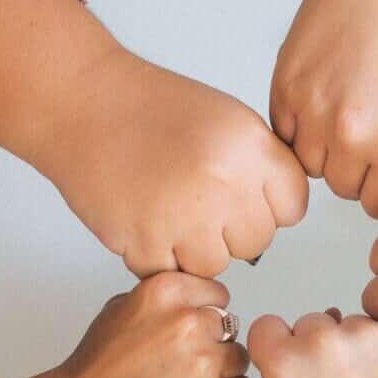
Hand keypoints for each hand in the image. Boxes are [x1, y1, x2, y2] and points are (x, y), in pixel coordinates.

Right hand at [32, 273, 254, 377]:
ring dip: (222, 373)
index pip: (217, 294)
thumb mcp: (120, 309)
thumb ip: (163, 301)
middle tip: (182, 366)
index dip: (206, 316)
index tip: (190, 334)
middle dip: (212, 345)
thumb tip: (195, 304)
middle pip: (230, 328)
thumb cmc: (92, 369)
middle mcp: (188, 320)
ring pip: (240, 359)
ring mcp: (202, 360)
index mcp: (165, 291)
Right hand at [44, 53, 307, 277]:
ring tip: (167, 209)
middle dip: (231, 230)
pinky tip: (145, 219)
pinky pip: (171, 274)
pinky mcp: (145, 242)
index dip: (268, 205)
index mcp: (250, 147)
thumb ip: (259, 166)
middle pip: (257, 241)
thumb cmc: (151, 108)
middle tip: (197, 202)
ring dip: (193, 248)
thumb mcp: (228, 120)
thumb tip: (277, 214)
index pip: (293, 206)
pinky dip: (157, 256)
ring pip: (216, 265)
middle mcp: (223, 182)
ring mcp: (184, 216)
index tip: (244, 197)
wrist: (84, 103)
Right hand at [248, 309, 377, 377]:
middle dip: (323, 344)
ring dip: (361, 344)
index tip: (296, 359)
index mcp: (287, 367)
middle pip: (311, 322)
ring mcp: (367, 330)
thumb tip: (305, 345)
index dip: (281, 343)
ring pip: (352, 322)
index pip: (266, 327)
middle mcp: (321, 341)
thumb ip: (294, 377)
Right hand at [270, 0, 377, 218]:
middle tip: (364, 131)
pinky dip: (299, 124)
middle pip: (341, 188)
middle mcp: (351, 137)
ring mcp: (312, 114)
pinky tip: (322, 95)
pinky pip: (284, 133)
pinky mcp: (283, 89)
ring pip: (309, 165)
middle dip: (354, 168)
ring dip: (323, 148)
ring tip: (342, 110)